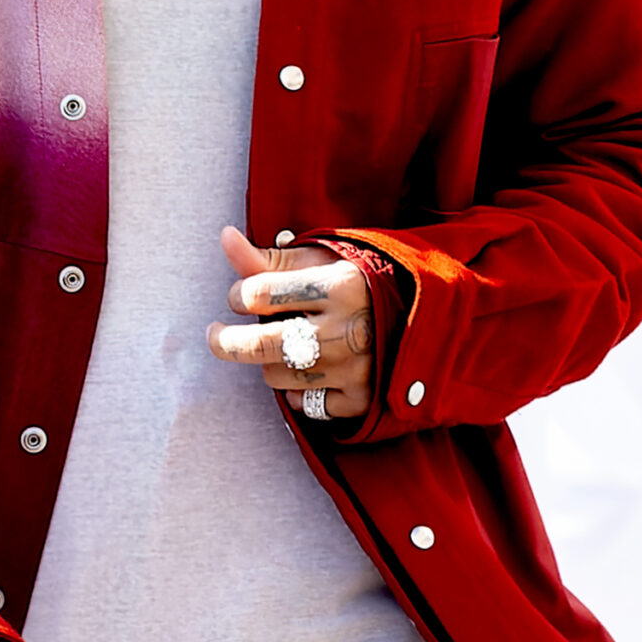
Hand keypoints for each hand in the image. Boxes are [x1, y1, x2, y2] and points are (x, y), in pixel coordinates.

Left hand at [206, 227, 373, 418]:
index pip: (258, 294)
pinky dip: (298, 391)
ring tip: (283, 344)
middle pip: (258, 345)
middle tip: (216, 334)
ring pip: (275, 376)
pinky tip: (309, 369)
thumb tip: (225, 237)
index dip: (238, 295)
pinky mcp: (361, 399)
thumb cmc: (362, 281)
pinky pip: (304, 404)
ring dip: (269, 361)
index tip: (242, 296)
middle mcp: (347, 329)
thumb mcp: (322, 259)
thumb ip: (270, 257)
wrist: (426, 316)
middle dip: (224, 341)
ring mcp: (355, 369)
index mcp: (340, 285)